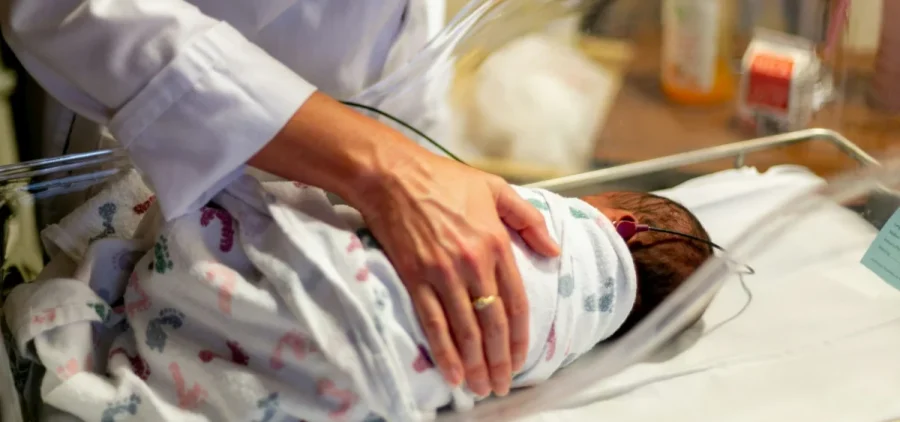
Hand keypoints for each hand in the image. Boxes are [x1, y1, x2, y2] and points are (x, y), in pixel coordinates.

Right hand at [250, 93, 558, 395]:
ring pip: (465, 330)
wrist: (393, 175)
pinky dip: (444, 351)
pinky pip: (433, 322)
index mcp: (497, 243)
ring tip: (481, 387)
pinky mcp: (415, 277)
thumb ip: (529, 220)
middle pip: (493, 324)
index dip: (521, 338)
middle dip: (500, 361)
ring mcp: (443, 273)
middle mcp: (474, 263)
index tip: (522, 360)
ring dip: (475, 364)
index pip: (516, 303)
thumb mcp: (496, 189)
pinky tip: (453, 373)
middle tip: (501, 385)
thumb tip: (554, 251)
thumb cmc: (443, 179)